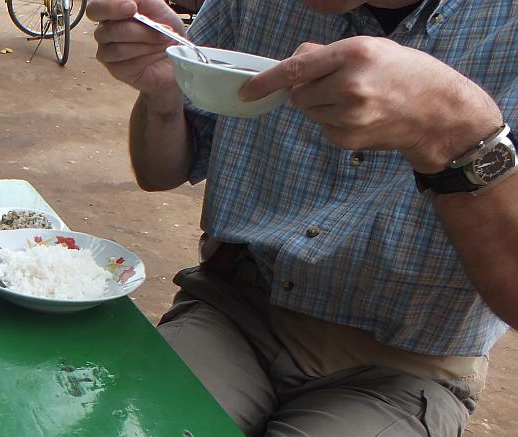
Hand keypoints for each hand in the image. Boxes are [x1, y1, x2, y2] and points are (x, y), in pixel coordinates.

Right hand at [89, 0, 187, 109]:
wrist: (176, 53)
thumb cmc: (163, 28)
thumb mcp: (156, 7)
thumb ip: (140, 0)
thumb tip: (129, 2)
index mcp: (111, 12)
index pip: (95, 9)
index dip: (110, 8)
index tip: (132, 8)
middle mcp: (105, 31)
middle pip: (108, 30)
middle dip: (138, 30)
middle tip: (159, 28)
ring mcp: (107, 52)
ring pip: (119, 48)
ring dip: (148, 43)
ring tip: (164, 40)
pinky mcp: (115, 70)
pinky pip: (127, 64)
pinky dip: (147, 57)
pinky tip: (158, 53)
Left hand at [239, 36, 501, 171]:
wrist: (438, 113)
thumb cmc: (406, 74)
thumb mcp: (372, 48)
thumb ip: (328, 54)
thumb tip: (293, 61)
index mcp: (354, 54)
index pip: (296, 70)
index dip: (266, 81)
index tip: (246, 90)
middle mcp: (349, 85)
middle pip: (298, 94)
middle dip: (306, 90)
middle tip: (335, 85)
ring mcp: (348, 116)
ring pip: (308, 112)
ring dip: (321, 106)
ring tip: (354, 100)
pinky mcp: (347, 138)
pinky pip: (322, 128)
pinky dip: (333, 122)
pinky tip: (360, 117)